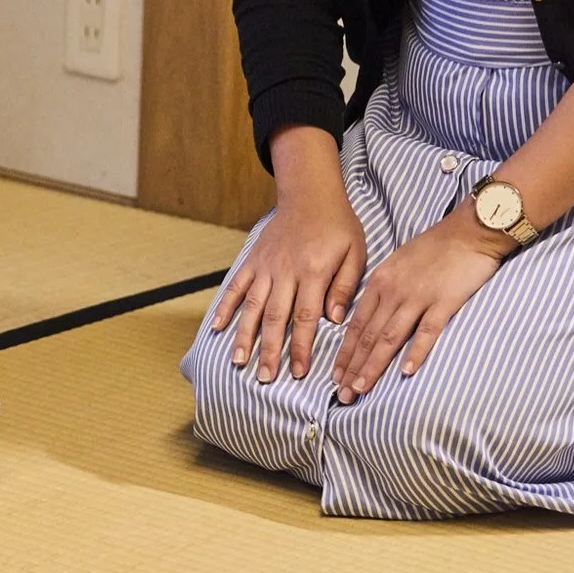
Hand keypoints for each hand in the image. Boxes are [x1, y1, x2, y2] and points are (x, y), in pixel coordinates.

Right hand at [209, 145, 368, 383]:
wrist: (311, 194)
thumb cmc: (338, 226)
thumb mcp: (355, 253)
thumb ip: (345, 286)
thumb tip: (335, 320)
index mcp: (313, 272)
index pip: (306, 317)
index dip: (301, 346)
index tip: (299, 372)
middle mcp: (285, 272)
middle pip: (276, 317)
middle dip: (270, 350)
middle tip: (265, 378)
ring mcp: (265, 266)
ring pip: (253, 306)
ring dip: (244, 334)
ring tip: (238, 361)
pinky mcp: (253, 260)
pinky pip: (237, 286)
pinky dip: (226, 306)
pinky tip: (218, 327)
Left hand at [333, 201, 508, 401]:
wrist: (468, 232)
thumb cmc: (434, 248)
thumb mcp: (397, 264)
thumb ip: (383, 290)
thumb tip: (370, 317)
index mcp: (380, 282)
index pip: (356, 324)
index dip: (345, 352)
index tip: (335, 376)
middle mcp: (393, 291)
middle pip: (368, 335)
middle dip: (353, 367)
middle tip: (342, 394)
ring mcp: (418, 297)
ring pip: (390, 337)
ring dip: (374, 366)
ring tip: (361, 388)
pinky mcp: (444, 302)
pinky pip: (426, 331)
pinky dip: (415, 352)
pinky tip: (406, 373)